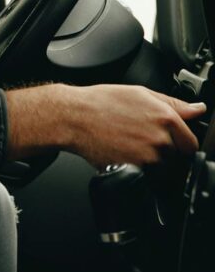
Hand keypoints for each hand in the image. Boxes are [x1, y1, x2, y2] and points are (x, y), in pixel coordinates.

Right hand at [5, 83, 205, 168]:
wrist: (74, 117)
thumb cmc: (102, 102)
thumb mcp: (140, 93)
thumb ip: (173, 103)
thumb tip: (197, 109)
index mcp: (165, 118)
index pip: (192, 144)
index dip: (183, 144)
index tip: (174, 143)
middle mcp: (160, 140)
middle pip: (178, 159)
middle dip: (167, 153)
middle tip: (145, 141)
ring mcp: (147, 158)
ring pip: (163, 170)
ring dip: (154, 164)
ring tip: (133, 147)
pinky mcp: (133, 171)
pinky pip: (147, 178)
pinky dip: (140, 171)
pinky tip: (126, 156)